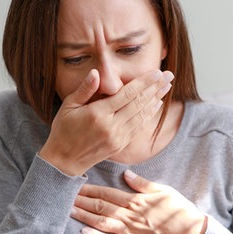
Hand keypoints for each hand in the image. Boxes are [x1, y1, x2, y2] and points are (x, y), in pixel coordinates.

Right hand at [39, 69, 173, 175]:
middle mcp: (111, 126)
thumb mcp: (69, 106)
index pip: (126, 94)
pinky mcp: (121, 144)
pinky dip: (149, 114)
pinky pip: (139, 126)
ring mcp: (118, 136)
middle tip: (169, 75)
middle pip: (139, 103)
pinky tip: (157, 104)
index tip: (156, 72)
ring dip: (156, 99)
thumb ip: (84, 89)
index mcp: (98, 114)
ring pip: (142, 115)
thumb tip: (96, 72)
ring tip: (167, 86)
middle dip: (155, 87)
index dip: (143, 82)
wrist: (64, 161)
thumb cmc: (64, 130)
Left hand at [71, 170, 206, 233]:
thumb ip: (143, 184)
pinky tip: (84, 231)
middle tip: (64, 196)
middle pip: (101, 206)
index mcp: (136, 201)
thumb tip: (126, 174)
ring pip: (102, 222)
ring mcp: (130, 231)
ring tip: (69, 210)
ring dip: (84, 215)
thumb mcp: (164, 191)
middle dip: (81, 200)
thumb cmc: (179, 210)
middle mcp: (130, 215)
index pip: (107, 193)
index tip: (75, 184)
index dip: (90, 189)